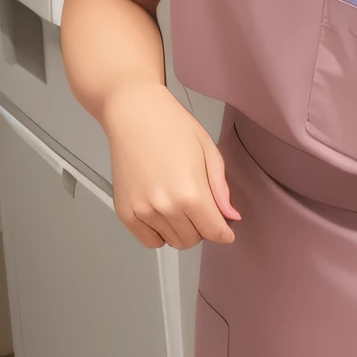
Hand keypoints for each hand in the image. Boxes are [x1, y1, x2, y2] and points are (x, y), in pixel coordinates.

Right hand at [101, 81, 240, 249]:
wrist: (134, 114)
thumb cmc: (171, 126)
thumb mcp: (208, 151)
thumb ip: (221, 189)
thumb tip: (231, 217)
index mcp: (192, 194)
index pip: (216, 233)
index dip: (224, 231)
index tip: (224, 227)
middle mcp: (166, 208)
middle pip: (193, 240)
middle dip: (201, 228)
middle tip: (197, 206)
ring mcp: (143, 211)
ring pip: (172, 241)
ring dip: (180, 230)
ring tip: (175, 202)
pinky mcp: (125, 212)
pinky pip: (149, 241)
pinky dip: (158, 232)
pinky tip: (160, 211)